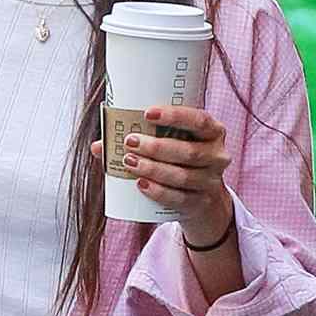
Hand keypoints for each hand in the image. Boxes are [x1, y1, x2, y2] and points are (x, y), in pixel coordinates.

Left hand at [90, 104, 232, 243]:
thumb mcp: (171, 145)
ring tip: (130, 162)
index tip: (147, 113)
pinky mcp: (200, 202)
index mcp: (213, 132)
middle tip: (130, 142)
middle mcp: (217, 156)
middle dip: (156, 147)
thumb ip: (141, 139)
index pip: (199, 120)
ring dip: (153, 169)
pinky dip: (159, 191)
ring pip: (182, 176)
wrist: (201, 199)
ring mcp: (211, 182)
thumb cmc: (180, 162)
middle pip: (189, 151)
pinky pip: (179, 198)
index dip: (175, 116)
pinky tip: (142, 185)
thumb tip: (98, 146)